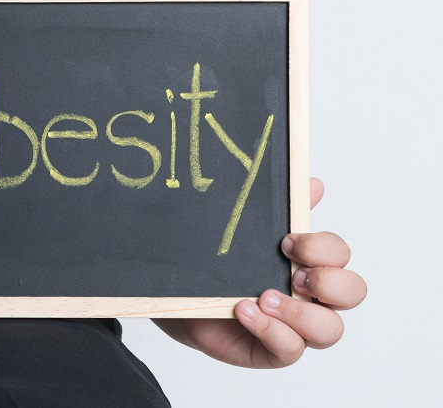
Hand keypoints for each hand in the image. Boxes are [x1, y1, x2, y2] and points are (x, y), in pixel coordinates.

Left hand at [153, 177, 366, 367]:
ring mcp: (297, 327)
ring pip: (330, 330)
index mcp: (311, 264)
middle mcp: (312, 297)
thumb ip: (282, 210)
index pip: (340, 255)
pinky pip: (291, 350)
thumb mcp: (249, 234)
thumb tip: (313, 184)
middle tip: (294, 274)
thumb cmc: (224, 266)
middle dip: (328, 281)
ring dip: (300, 311)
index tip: (287, 241)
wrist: (182, 294)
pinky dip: (270, 329)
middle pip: (352, 292)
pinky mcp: (275, 351)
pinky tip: (243, 310)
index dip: (323, 248)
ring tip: (263, 296)